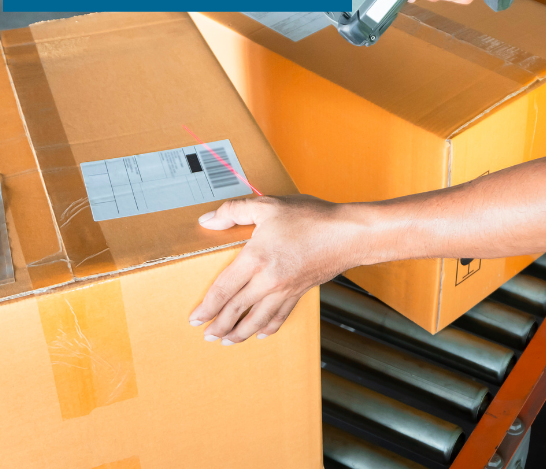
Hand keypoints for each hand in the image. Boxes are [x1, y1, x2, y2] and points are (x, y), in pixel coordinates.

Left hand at [188, 195, 358, 344]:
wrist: (349, 234)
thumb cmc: (312, 218)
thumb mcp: (268, 205)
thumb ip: (234, 211)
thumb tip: (208, 220)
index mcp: (256, 258)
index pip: (224, 289)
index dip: (207, 306)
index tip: (196, 318)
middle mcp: (269, 280)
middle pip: (237, 309)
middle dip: (219, 325)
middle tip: (206, 335)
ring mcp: (286, 290)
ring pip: (257, 319)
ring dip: (239, 333)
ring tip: (226, 341)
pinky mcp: (300, 292)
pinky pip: (281, 316)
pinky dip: (268, 328)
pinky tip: (261, 333)